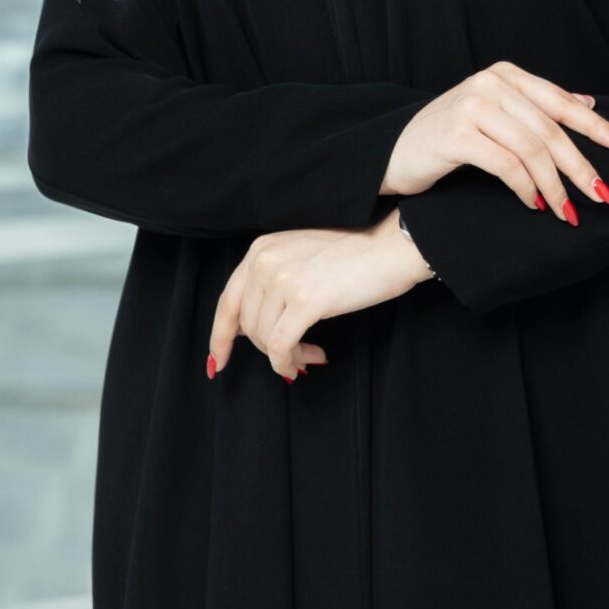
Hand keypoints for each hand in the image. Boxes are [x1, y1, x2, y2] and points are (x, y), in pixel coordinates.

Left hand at [207, 215, 425, 382]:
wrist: (390, 246)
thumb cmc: (354, 254)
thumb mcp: (299, 257)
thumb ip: (271, 281)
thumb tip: (251, 329)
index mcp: (260, 249)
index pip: (227, 301)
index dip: (221, 336)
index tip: (218, 361)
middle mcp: (264, 261)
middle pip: (247, 326)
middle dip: (268, 349)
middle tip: (297, 356)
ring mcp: (283, 280)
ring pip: (264, 340)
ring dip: (287, 356)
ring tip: (311, 354)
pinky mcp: (305, 301)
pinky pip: (281, 347)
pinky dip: (290, 362)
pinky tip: (313, 358)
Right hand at [379, 60, 608, 220]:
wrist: (393, 153)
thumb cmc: (448, 137)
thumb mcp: (496, 114)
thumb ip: (537, 107)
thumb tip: (589, 103)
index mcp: (505, 75)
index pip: (561, 102)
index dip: (597, 126)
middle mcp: (491, 84)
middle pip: (551, 129)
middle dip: (581, 166)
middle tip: (602, 195)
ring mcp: (473, 106)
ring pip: (532, 150)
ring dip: (555, 186)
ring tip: (566, 211)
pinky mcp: (458, 135)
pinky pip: (507, 165)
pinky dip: (526, 188)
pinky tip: (534, 204)